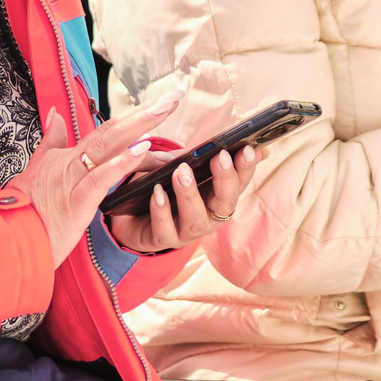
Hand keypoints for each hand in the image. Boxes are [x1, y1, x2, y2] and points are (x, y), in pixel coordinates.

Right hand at [16, 95, 177, 266]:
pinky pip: (101, 178)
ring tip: (165, 109)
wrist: (9, 239)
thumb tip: (55, 114)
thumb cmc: (24, 209)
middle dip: (145, 112)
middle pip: (112, 130)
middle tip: (173, 96)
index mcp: (68, 157)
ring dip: (139, 125)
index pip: (106, 131)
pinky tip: (143, 148)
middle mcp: (71, 162)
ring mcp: (73, 180)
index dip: (134, 116)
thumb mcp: (36, 170)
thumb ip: (50, 141)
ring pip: (108, 145)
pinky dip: (121, 161)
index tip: (160, 103)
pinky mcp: (76, 202)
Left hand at [105, 144, 260, 254]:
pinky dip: (161, 210)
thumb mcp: (182, 167)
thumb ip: (199, 155)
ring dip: (190, 194)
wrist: (133, 216)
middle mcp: (209, 217)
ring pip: (195, 219)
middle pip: (226, 203)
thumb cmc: (166, 186)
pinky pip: (164, 229)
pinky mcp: (163, 239)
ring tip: (182, 172)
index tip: (246, 148)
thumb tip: (214, 142)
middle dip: (225, 180)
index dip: (246, 168)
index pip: (240, 183)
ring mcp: (187, 231)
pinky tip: (157, 192)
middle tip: (220, 156)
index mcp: (219, 197)